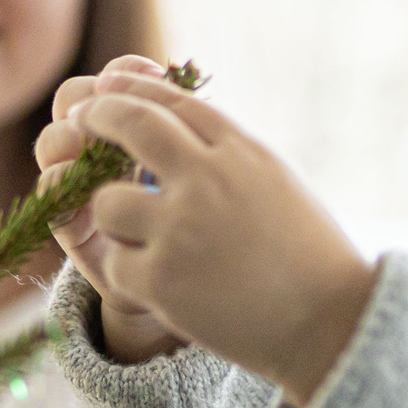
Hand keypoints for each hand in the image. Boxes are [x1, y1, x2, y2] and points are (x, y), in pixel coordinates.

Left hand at [46, 69, 379, 403]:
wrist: (329, 324)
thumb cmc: (310, 257)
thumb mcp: (277, 184)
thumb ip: (229, 155)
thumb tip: (176, 125)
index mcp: (242, 152)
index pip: (175, 102)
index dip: (134, 89)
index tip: (108, 83)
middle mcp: (208, 179)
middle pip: (133, 125)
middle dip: (97, 116)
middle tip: (78, 118)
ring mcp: (181, 228)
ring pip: (107, 203)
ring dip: (113, 219)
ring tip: (136, 241)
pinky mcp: (162, 280)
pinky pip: (114, 264)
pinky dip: (127, 275)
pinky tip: (155, 288)